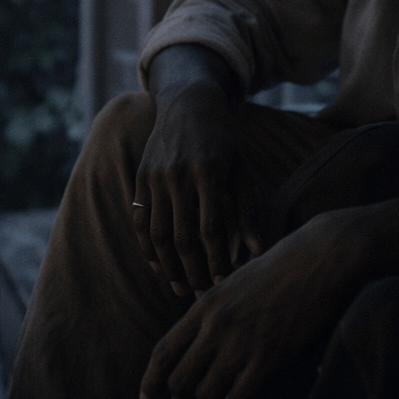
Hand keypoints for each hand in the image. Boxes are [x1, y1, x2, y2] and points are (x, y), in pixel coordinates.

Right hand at [134, 82, 241, 297]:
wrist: (188, 104)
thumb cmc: (223, 141)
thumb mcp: (241, 169)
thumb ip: (246, 210)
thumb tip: (258, 250)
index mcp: (209, 172)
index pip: (211, 229)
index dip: (216, 260)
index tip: (223, 282)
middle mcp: (179, 175)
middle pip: (183, 237)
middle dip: (193, 270)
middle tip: (201, 294)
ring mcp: (155, 177)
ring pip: (158, 234)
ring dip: (169, 266)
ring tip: (180, 287)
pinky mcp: (141, 178)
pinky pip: (140, 221)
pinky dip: (147, 247)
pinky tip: (159, 266)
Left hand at [139, 212, 362, 398]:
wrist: (320, 258)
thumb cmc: (283, 267)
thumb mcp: (235, 280)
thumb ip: (216, 308)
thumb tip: (203, 333)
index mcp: (204, 305)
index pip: (163, 352)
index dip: (149, 383)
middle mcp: (216, 325)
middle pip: (178, 380)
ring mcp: (241, 340)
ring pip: (206, 394)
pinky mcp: (268, 354)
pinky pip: (239, 398)